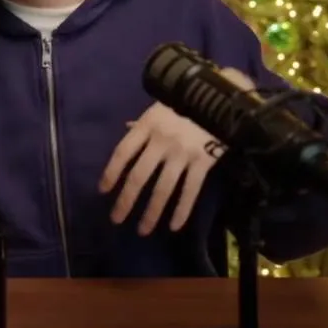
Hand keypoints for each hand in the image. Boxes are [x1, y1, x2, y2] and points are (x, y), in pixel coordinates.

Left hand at [98, 68, 252, 234]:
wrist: (224, 97)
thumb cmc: (189, 101)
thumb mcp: (162, 106)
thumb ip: (144, 123)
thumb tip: (127, 128)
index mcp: (148, 125)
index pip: (123, 152)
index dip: (111, 172)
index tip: (103, 191)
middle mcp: (161, 141)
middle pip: (138, 176)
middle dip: (126, 200)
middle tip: (116, 219)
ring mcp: (182, 153)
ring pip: (162, 188)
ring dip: (151, 212)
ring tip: (142, 230)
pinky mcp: (203, 162)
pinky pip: (190, 191)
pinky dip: (182, 210)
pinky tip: (173, 226)